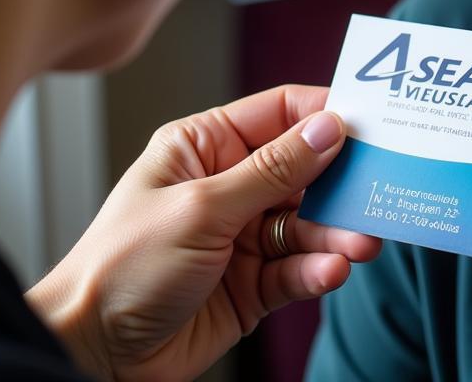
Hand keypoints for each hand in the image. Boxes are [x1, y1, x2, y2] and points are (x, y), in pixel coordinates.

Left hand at [27, 84, 380, 381]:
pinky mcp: (254, 283)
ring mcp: (244, 234)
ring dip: (338, 232)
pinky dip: (318, 269)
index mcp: (207, 146)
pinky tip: (330, 271)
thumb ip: (273, 170)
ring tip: (362, 242)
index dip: (326, 115)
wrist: (91, 357)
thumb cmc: (120, 267)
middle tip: (380, 187)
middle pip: (306, 170)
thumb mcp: (202, 207)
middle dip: (342, 182)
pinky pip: (299, 268)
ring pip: (309, 222)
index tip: (372, 122)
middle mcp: (230, 184)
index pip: (280, 113)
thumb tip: (329, 129)